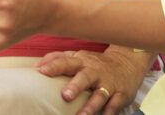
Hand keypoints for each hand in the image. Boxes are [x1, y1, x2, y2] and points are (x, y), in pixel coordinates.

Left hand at [37, 48, 153, 114]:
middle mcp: (94, 71)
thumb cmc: (95, 62)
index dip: (53, 66)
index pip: (65, 61)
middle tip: (65, 96)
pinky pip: (114, 106)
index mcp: (82, 61)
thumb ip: (58, 59)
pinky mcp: (121, 94)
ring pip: (99, 95)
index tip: (41, 71)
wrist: (127, 62)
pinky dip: (108, 113)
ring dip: (90, 106)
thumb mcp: (78, 56)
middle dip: (75, 86)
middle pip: (84, 77)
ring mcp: (108, 83)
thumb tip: (36, 67)